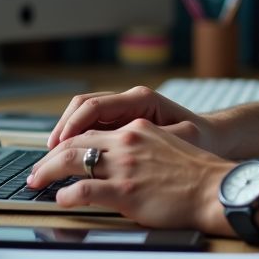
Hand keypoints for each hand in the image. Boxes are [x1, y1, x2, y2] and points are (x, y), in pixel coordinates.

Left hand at [28, 119, 233, 233]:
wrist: (216, 189)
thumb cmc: (197, 173)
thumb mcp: (167, 145)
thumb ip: (142, 146)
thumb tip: (119, 156)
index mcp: (137, 128)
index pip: (90, 129)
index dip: (66, 141)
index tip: (54, 153)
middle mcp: (127, 140)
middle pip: (74, 142)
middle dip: (49, 156)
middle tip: (36, 171)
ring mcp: (125, 165)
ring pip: (72, 160)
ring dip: (47, 171)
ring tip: (37, 182)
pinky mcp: (125, 190)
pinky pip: (83, 190)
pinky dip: (66, 195)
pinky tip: (61, 199)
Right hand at [47, 86, 219, 152]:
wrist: (213, 138)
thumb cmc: (202, 139)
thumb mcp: (186, 138)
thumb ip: (162, 140)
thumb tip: (134, 145)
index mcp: (141, 99)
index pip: (96, 106)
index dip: (72, 125)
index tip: (57, 145)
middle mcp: (129, 101)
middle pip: (83, 107)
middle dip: (61, 130)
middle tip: (46, 157)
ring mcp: (124, 110)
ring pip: (83, 115)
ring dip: (66, 135)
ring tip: (51, 159)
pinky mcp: (122, 123)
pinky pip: (92, 127)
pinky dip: (77, 140)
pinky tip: (68, 159)